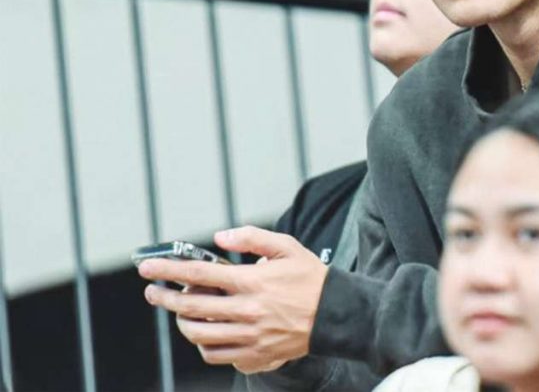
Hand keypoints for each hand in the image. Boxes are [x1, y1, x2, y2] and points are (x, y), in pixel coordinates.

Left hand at [137, 226, 328, 373]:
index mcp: (253, 281)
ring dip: (181, 321)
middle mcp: (247, 310)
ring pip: (199, 334)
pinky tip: (203, 333)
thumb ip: (252, 238)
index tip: (149, 268)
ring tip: (179, 312)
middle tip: (152, 292)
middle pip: (191, 306)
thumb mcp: (287, 247)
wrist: (336, 314)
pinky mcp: (255, 355)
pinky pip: (216, 355)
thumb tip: (220, 236)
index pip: (199, 274)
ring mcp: (249, 336)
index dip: (169, 270)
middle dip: (164, 297)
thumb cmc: (311, 278)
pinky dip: (203, 344)